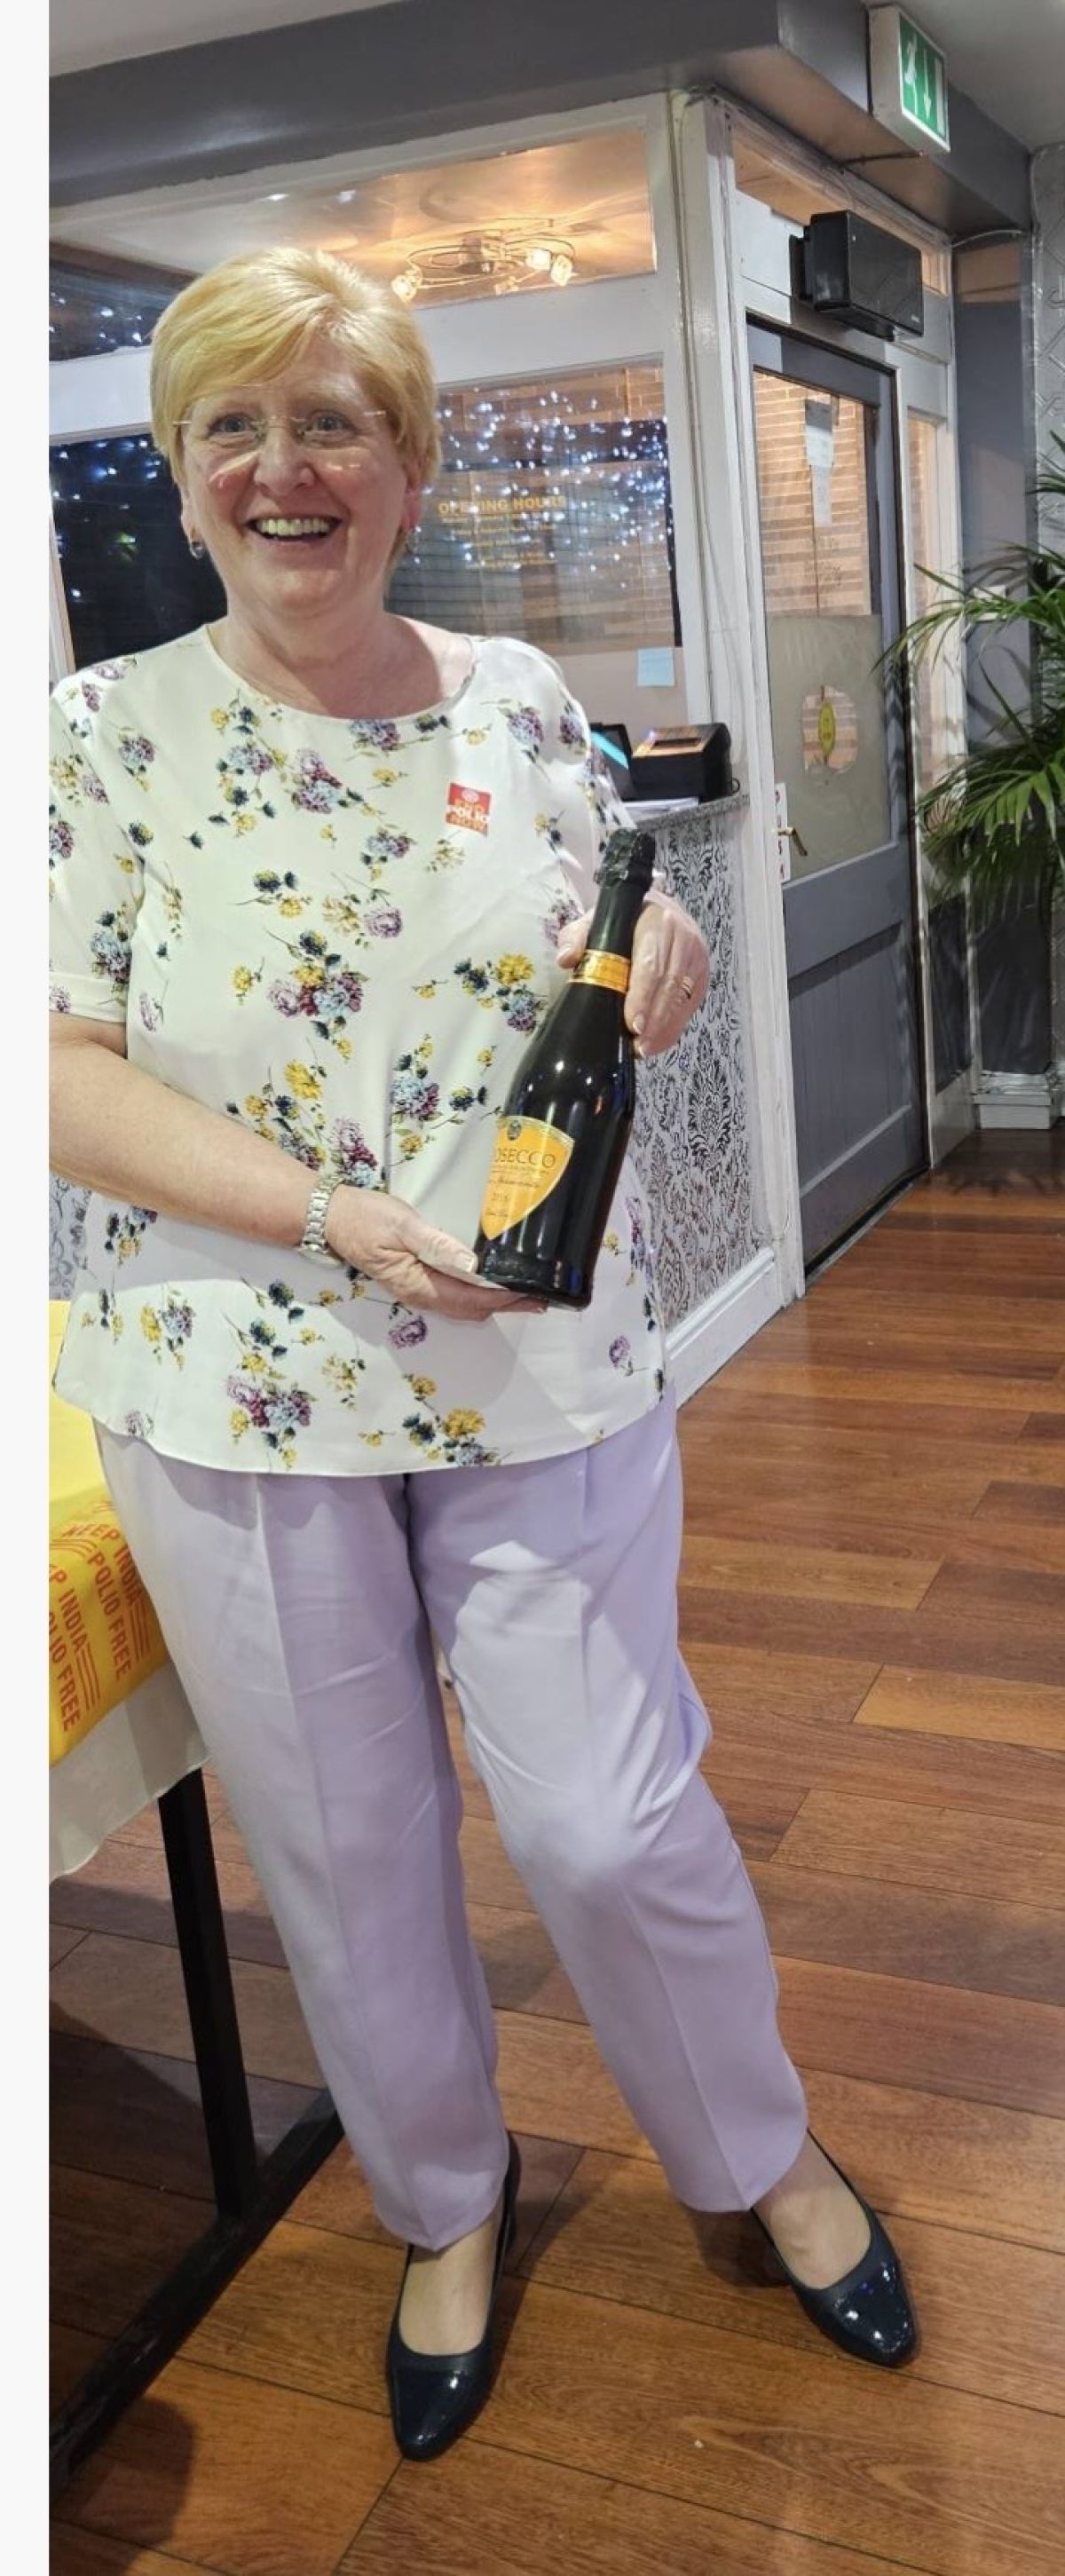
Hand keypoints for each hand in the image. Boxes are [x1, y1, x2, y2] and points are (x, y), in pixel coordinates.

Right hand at [324, 1186, 544, 1320]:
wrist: (333, 1218)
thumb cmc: (366, 1218)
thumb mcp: (402, 1225)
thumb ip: (436, 1243)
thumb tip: (472, 1261)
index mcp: (418, 1283)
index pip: (470, 1297)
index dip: (503, 1298)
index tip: (532, 1295)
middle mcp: (420, 1294)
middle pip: (471, 1308)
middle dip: (506, 1306)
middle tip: (539, 1298)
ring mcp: (417, 1290)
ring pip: (462, 1306)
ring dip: (493, 1303)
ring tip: (523, 1295)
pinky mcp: (415, 1281)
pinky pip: (453, 1297)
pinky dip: (477, 1295)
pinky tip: (489, 1284)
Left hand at [557, 887, 709, 1055]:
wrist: (657, 911)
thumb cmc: (624, 922)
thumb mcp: (595, 921)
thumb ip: (576, 937)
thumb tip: (566, 959)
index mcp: (658, 921)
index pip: (651, 964)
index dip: (643, 996)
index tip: (632, 1023)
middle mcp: (683, 938)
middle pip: (669, 986)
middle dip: (653, 1019)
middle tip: (637, 1044)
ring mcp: (696, 959)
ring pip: (681, 999)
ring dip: (662, 1028)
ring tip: (642, 1048)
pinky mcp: (700, 977)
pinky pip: (688, 1007)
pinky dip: (671, 1028)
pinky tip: (654, 1042)